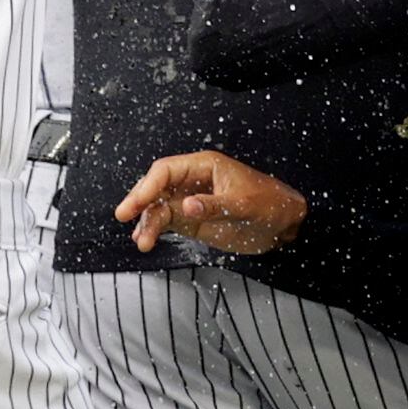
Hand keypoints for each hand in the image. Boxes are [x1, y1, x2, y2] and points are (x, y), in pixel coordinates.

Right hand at [113, 149, 308, 255]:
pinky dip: (153, 230)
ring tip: (142, 242)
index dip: (148, 185)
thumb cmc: (270, 204)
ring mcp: (189, 201)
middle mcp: (192, 181)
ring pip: (157, 207)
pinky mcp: (191, 220)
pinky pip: (165, 222)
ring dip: (146, 222)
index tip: (137, 202)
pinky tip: (144, 240)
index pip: (166, 170)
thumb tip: (187, 205)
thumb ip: (215, 205)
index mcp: (204, 166)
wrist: (283, 224)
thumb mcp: (246, 204)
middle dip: (139, 200)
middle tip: (124, 216)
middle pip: (155, 186)